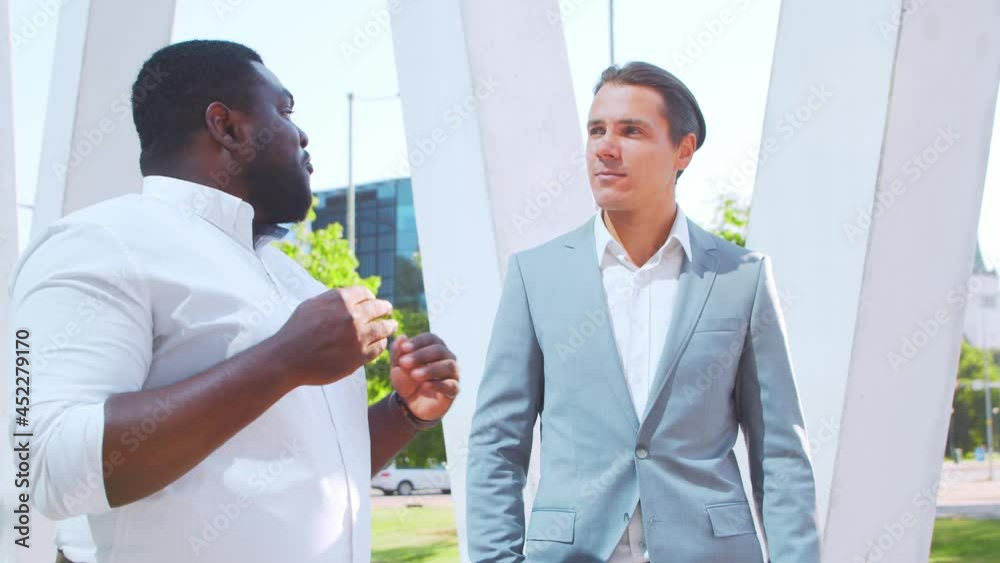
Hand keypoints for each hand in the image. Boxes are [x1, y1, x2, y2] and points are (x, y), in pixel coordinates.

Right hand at [272, 286, 396, 386]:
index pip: (365, 293)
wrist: (288, 357)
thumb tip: (350, 296)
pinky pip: (379, 347)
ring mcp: (358, 336)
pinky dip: (381, 343)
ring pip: (384, 328)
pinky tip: (381, 343)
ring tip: (392, 326)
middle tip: (388, 310)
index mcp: (341, 300)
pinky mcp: (360, 356)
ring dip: (389, 326)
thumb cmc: (296, 330)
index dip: (370, 297)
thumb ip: (334, 298)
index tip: (373, 300)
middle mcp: (352, 316)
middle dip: (385, 308)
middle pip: (379, 308)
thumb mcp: (312, 304)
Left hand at [390, 333, 459, 420]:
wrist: (411, 404)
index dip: (418, 342)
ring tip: (414, 375)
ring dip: (430, 369)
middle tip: (404, 363)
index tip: (403, 348)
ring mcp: (453, 373)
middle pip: (439, 350)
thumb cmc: (406, 380)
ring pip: (448, 366)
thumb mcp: (397, 367)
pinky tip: (424, 385)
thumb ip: (398, 352)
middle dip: (421, 355)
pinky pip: (450, 385)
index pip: (430, 338)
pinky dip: (438, 384)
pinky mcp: (454, 389)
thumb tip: (402, 337)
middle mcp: (447, 357)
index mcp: (434, 347)